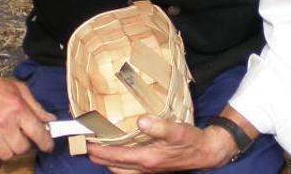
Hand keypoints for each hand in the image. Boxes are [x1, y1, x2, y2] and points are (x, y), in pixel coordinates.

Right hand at [0, 47, 56, 159]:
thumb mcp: (19, 90)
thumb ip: (36, 107)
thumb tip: (49, 120)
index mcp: (18, 109)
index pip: (38, 133)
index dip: (46, 143)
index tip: (48, 146)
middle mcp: (4, 123)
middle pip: (22, 148)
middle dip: (25, 143)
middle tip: (22, 135)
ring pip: (7, 154)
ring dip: (10, 148)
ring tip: (8, 136)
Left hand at [86, 115, 239, 172]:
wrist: (206, 152)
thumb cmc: (191, 140)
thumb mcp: (177, 131)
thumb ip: (158, 126)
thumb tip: (140, 121)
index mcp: (147, 159)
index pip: (114, 156)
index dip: (97, 149)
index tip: (84, 141)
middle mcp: (144, 168)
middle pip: (112, 166)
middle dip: (97, 156)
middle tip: (84, 143)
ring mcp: (147, 170)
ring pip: (119, 169)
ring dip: (106, 160)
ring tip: (96, 147)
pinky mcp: (152, 168)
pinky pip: (128, 168)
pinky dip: (117, 161)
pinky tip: (118, 150)